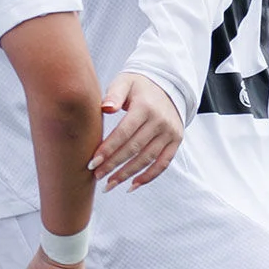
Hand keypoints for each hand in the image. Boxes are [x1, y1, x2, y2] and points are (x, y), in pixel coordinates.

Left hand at [89, 72, 182, 191]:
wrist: (167, 85)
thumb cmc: (138, 85)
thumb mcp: (125, 82)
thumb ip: (114, 94)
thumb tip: (105, 108)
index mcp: (145, 107)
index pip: (124, 132)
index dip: (108, 149)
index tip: (92, 163)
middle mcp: (160, 122)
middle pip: (134, 148)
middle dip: (113, 165)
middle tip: (96, 176)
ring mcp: (170, 133)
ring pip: (147, 159)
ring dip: (127, 174)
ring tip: (109, 184)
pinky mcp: (175, 141)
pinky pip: (163, 164)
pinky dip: (148, 177)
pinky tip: (131, 186)